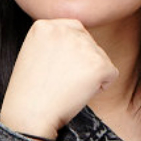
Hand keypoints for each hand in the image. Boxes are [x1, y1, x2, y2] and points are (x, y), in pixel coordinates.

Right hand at [0, 18, 117, 138]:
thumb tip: (82, 40)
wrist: (29, 116)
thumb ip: (55, 41)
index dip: (71, 54)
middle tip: (59, 82)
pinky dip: (100, 87)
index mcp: (44, 25)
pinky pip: (111, 74)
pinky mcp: (98, 63)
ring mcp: (83, 45)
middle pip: (90, 43)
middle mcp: (64, 29)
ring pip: (101, 58)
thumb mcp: (34, 54)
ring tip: (66, 88)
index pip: (75, 30)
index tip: (56, 70)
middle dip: (81, 64)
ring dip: (89, 76)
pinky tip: (78, 94)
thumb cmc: (30, 93)